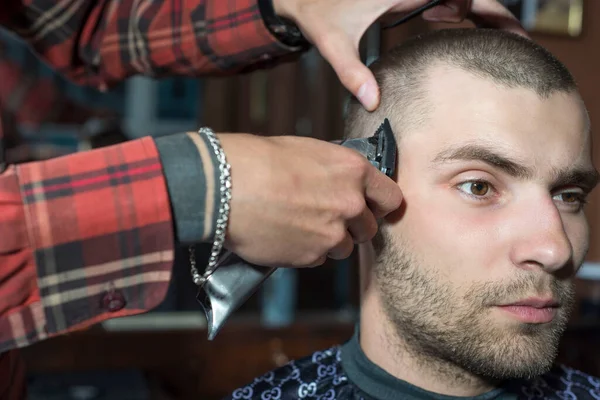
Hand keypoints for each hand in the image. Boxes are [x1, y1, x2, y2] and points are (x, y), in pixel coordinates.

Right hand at [218, 133, 401, 267]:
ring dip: (327, 241)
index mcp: (354, 172)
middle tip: (326, 219)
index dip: (380, 206)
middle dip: (351, 227)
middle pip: (368, 229)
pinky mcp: (311, 256)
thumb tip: (342, 183)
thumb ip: (335, 172)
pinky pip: (318, 259)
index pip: (391, 198)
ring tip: (298, 226)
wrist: (225, 185)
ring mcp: (332, 233)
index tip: (370, 208)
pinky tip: (285, 235)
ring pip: (343, 248)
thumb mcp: (308, 152)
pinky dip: (305, 252)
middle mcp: (350, 204)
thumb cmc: (259, 161)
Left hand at [273, 0, 526, 110]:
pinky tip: (450, 25)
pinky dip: (458, 10)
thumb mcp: (332, 40)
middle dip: (494, 13)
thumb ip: (349, 70)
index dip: (487, 10)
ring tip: (500, 41)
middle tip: (517, 43)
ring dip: (480, 12)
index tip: (505, 35)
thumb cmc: (315, 12)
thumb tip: (370, 103)